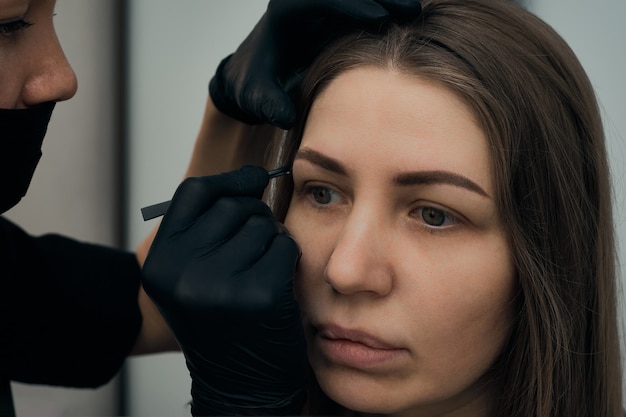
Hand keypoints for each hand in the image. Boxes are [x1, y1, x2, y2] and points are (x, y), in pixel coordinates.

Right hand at [141, 166, 306, 414]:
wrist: (240, 384)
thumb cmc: (222, 325)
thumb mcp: (190, 277)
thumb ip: (203, 232)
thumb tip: (248, 180)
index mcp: (160, 263)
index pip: (193, 194)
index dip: (228, 181)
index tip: (254, 178)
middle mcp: (183, 272)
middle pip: (233, 207)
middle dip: (254, 219)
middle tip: (256, 248)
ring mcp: (220, 284)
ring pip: (262, 225)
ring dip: (271, 242)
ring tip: (262, 272)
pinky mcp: (260, 294)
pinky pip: (284, 246)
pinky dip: (288, 259)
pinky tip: (278, 284)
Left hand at [209, 0, 421, 128]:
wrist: (256, 79)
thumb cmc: (256, 85)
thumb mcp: (257, 96)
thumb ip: (269, 104)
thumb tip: (285, 117)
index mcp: (285, 13)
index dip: (350, 4)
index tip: (379, 18)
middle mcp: (307, 6)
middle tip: (409, 10)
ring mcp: (324, 11)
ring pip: (358, 0)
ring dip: (386, 2)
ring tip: (416, 13)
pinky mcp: (337, 20)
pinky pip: (363, 11)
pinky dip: (384, 13)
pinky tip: (409, 21)